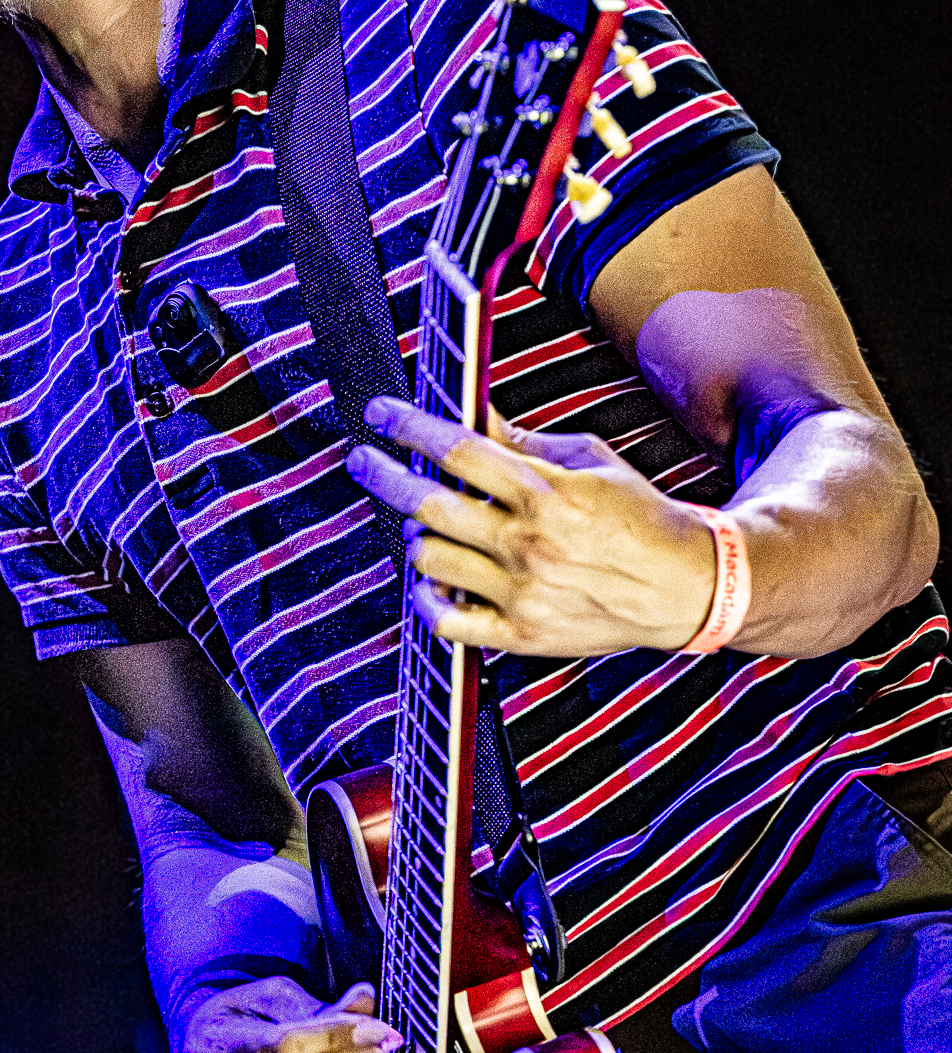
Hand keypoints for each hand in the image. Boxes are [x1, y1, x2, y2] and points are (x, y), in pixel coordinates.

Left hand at [347, 396, 718, 656]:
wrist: (688, 586)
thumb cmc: (642, 519)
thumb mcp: (591, 462)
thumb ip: (527, 443)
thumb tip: (477, 418)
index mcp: (547, 493)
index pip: (459, 451)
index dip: (410, 429)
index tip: (381, 417)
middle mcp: (528, 543)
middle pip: (429, 504)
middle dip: (384, 476)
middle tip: (364, 462)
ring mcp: (521, 593)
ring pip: (431, 559)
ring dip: (420, 536)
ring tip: (430, 525)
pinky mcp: (523, 634)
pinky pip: (447, 621)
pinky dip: (428, 598)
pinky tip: (434, 581)